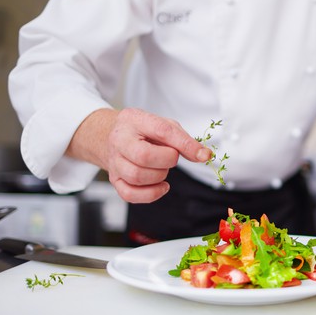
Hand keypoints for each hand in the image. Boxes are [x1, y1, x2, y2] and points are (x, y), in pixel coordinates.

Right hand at [67, 108, 211, 202]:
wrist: (111, 136)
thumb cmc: (142, 131)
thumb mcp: (164, 126)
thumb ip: (184, 140)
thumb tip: (203, 155)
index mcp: (134, 120)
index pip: (161, 131)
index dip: (184, 144)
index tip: (202, 154)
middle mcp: (120, 140)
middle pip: (143, 156)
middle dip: (167, 161)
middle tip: (170, 158)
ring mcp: (114, 161)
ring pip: (136, 176)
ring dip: (159, 176)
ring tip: (162, 168)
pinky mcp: (114, 179)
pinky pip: (130, 194)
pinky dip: (151, 194)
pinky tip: (161, 186)